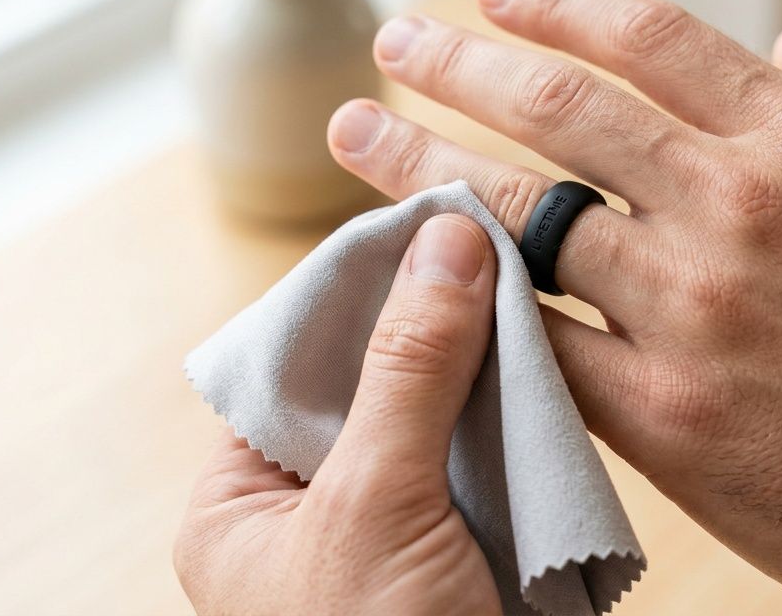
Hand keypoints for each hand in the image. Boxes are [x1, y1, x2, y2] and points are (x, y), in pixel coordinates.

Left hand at [175, 215, 500, 615]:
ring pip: (434, 425)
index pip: (291, 367)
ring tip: (520, 293)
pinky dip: (512, 430)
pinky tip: (543, 373)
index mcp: (238, 507)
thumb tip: (446, 240)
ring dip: (481, 379)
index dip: (354, 298)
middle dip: (430, 332)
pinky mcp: (457, 553)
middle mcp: (303, 515)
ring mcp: (383, 536)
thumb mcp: (375, 502)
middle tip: (485, 249)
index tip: (420, 229)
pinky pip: (484, 468)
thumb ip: (408, 373)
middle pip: (371, 389)